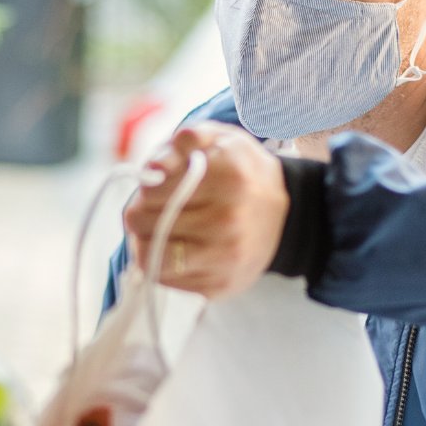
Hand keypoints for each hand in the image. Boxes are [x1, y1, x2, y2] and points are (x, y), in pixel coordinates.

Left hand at [124, 122, 288, 298]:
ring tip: (156, 231)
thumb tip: (154, 168)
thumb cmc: (241, 172)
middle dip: (139, 214)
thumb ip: (184, 140)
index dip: (144, 189)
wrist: (286, 217)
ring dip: (144, 243)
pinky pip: (165, 281)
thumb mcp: (219, 139)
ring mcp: (224, 258)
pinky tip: (176, 249)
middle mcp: (228, 221)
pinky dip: (161, 265)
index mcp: (227, 178)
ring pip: (148, 259)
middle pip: (142, 224)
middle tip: (150, 210)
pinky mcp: (218, 286)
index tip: (153, 188)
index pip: (151, 192)